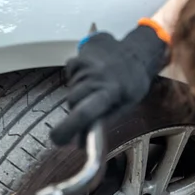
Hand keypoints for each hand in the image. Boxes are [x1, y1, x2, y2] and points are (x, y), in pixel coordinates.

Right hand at [50, 24, 169, 146]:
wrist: (136, 52)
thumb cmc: (133, 84)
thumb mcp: (124, 106)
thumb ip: (102, 123)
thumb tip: (78, 143)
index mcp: (111, 91)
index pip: (84, 113)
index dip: (68, 128)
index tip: (58, 140)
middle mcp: (96, 76)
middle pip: (72, 102)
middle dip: (76, 110)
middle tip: (89, 110)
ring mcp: (85, 63)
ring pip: (70, 90)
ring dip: (79, 95)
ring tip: (96, 89)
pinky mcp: (78, 56)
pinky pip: (69, 76)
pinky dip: (77, 81)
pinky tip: (91, 77)